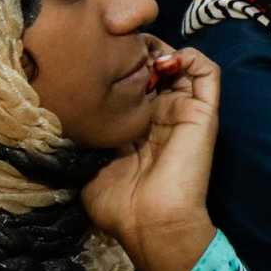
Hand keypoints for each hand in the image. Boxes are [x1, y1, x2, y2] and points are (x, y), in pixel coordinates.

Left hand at [83, 45, 220, 270]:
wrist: (150, 223)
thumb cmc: (119, 205)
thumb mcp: (87, 166)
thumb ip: (82, 141)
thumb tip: (62, 116)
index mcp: (138, 128)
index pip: (132, 85)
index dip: (118, 66)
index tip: (97, 58)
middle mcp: (163, 115)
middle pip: (156, 68)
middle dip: (139, 52)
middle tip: (120, 47)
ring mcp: (185, 111)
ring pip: (183, 64)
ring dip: (164, 50)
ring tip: (144, 51)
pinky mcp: (204, 112)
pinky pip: (208, 73)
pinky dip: (192, 57)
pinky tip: (167, 60)